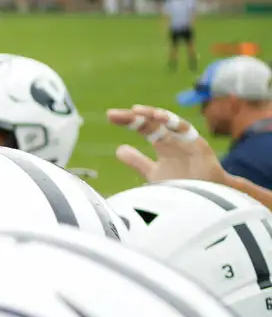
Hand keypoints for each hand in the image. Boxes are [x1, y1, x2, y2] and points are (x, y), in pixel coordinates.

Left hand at [111, 105, 230, 184]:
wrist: (205, 205)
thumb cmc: (183, 191)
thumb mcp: (154, 174)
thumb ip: (138, 161)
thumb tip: (119, 149)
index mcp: (166, 147)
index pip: (147, 129)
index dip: (130, 122)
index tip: (111, 116)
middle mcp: (176, 142)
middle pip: (153, 124)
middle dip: (133, 118)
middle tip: (111, 115)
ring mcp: (187, 143)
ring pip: (167, 124)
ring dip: (151, 116)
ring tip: (134, 111)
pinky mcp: (198, 147)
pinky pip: (185, 130)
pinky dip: (172, 121)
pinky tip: (156, 116)